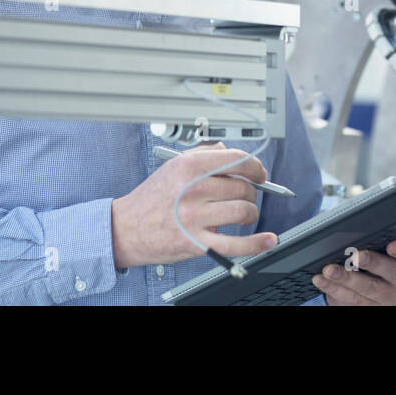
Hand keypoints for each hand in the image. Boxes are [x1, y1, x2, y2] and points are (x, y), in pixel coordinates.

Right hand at [111, 143, 277, 267]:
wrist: (126, 229)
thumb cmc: (150, 198)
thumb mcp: (172, 165)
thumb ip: (202, 154)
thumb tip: (228, 151)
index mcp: (189, 166)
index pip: (237, 160)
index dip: (255, 167)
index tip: (259, 173)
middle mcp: (194, 189)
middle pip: (243, 187)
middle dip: (250, 191)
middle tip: (244, 195)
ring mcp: (196, 217)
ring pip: (243, 211)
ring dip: (250, 212)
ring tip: (242, 213)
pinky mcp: (198, 243)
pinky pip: (237, 244)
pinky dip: (257, 243)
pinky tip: (268, 239)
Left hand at [312, 240, 395, 304]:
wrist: (383, 284)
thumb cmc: (386, 255)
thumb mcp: (390, 245)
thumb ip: (383, 238)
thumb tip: (357, 228)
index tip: (392, 246)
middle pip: (394, 274)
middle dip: (373, 264)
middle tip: (356, 257)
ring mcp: (394, 300)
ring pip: (370, 290)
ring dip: (346, 279)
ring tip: (329, 270)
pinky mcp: (376, 309)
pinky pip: (354, 301)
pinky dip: (335, 289)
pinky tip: (322, 280)